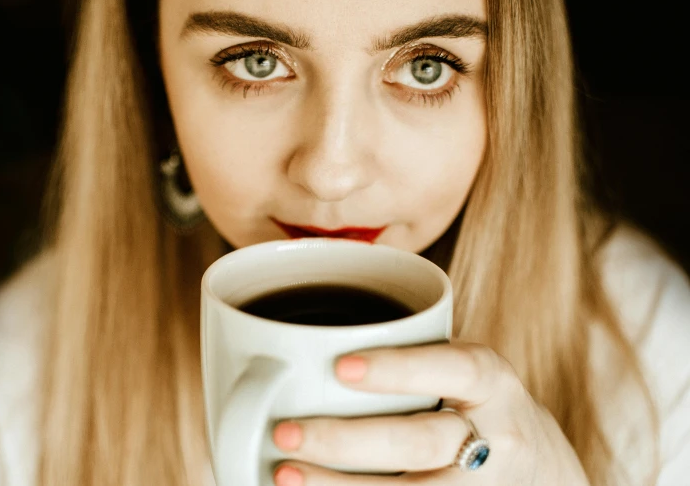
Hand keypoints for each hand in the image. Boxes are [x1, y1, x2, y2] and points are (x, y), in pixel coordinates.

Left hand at [270, 342, 589, 485]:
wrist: (544, 471)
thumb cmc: (480, 408)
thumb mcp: (466, 373)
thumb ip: (412, 360)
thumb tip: (299, 354)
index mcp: (491, 382)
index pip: (452, 369)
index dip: (398, 368)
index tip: (339, 367)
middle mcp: (497, 437)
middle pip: (417, 443)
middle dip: (344, 441)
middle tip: (284, 432)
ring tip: (284, 474)